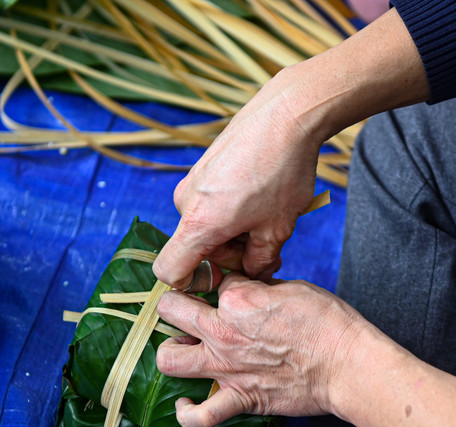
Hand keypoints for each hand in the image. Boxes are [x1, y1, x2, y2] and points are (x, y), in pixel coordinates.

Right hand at [153, 64, 322, 289]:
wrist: (286, 114)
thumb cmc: (282, 172)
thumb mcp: (277, 229)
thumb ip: (259, 261)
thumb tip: (251, 272)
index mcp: (199, 224)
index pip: (169, 271)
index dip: (193, 283)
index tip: (225, 276)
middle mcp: (186, 202)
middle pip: (196, 249)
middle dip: (228, 254)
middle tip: (267, 243)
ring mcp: (192, 182)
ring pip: (205, 226)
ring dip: (232, 231)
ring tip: (268, 215)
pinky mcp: (202, 168)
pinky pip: (209, 203)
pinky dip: (231, 210)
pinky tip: (261, 196)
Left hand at [155, 272, 366, 426]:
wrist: (348, 366)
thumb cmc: (329, 324)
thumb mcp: (294, 288)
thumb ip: (261, 288)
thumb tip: (249, 290)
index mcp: (238, 300)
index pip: (214, 283)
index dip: (222, 284)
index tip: (233, 290)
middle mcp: (223, 332)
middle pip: (173, 310)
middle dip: (175, 305)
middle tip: (186, 310)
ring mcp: (227, 368)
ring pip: (169, 358)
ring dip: (170, 351)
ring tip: (182, 349)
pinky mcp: (240, 398)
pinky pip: (201, 415)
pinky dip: (187, 412)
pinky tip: (185, 403)